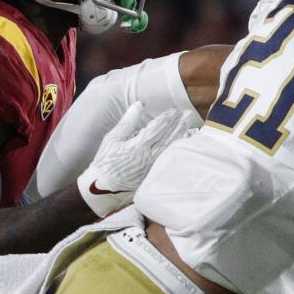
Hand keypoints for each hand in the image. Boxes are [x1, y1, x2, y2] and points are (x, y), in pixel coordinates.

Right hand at [78, 102, 186, 216]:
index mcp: (138, 146)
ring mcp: (155, 167)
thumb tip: (139, 105)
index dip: (168, 118)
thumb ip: (128, 122)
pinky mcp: (156, 175)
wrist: (104, 188)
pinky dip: (179, 150)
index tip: (175, 110)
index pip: (158, 128)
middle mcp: (149, 157)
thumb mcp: (112, 139)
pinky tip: (184, 143)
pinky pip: (171, 159)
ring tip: (189, 126)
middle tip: (187, 114)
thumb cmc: (106, 162)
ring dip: (182, 136)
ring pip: (172, 148)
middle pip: (169, 137)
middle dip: (179, 124)